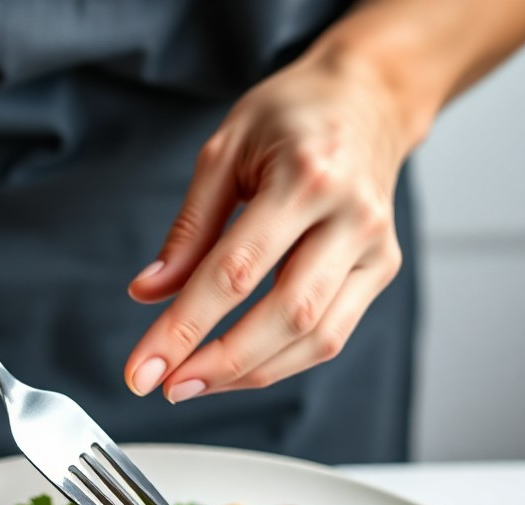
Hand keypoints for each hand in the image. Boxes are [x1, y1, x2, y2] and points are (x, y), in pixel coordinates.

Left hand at [125, 51, 411, 400]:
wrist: (369, 97)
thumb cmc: (291, 117)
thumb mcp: (225, 150)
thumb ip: (189, 228)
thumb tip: (148, 293)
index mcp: (307, 176)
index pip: (235, 272)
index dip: (184, 328)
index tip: (143, 369)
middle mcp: (351, 217)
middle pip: (285, 315)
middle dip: (220, 363)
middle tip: (168, 386)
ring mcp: (375, 248)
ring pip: (315, 338)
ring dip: (249, 374)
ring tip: (195, 383)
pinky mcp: (382, 270)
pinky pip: (331, 335)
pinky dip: (280, 362)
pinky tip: (237, 368)